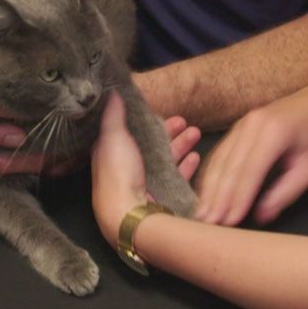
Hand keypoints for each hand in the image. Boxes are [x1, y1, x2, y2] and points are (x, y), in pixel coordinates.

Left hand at [90, 93, 202, 241]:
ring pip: (166, 160)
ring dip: (181, 145)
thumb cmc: (117, 175)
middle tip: (185, 120)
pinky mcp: (161, 196)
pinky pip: (177, 178)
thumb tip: (111, 92)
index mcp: (112, 154)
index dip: (147, 121)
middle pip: (151, 146)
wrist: (130, 216)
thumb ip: (114, 116)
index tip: (162, 110)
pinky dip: (186, 166)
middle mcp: (128, 168)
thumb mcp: (112, 138)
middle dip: (169, 132)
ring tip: (196, 133)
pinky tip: (196, 157)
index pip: (130, 133)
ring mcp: (145, 184)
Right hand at [194, 88, 307, 225]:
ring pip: (220, 159)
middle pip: (230, 165)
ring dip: (210, 188)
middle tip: (208, 224)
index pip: (251, 170)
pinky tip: (206, 193)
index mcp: (274, 132)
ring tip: (202, 214)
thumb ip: (285, 192)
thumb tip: (261, 217)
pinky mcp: (236, 128)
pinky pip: (220, 153)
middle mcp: (252, 124)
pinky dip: (211, 175)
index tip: (228, 222)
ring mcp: (242, 124)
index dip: (238, 198)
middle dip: (218, 197)